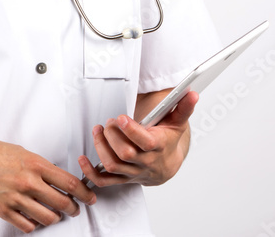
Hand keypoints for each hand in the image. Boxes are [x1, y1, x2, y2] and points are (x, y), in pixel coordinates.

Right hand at [0, 137, 96, 232]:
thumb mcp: (18, 151)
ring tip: (54, 214)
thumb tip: (54, 176)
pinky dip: (34, 224)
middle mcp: (27, 182)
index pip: (69, 183)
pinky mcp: (4, 211)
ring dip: (55, 217)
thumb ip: (38, 164)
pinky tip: (33, 218)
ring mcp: (16, 198)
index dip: (84, 193)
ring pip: (48, 218)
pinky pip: (28, 226)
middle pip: (63, 203)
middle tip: (74, 208)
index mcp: (33, 164)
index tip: (89, 197)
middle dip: (73, 208)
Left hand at [78, 91, 197, 187]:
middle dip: (112, 135)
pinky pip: (103, 181)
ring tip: (98, 131)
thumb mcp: (176, 122)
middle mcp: (145, 162)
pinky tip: (83, 159)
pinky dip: (90, 172)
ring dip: (100, 146)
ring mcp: (132, 172)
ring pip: (112, 165)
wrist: (167, 165)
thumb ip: (182, 107)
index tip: (121, 117)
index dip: (131, 130)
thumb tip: (192, 93)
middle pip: (124, 153)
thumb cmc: (168, 140)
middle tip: (109, 122)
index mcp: (158, 147)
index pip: (145, 142)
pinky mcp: (121, 178)